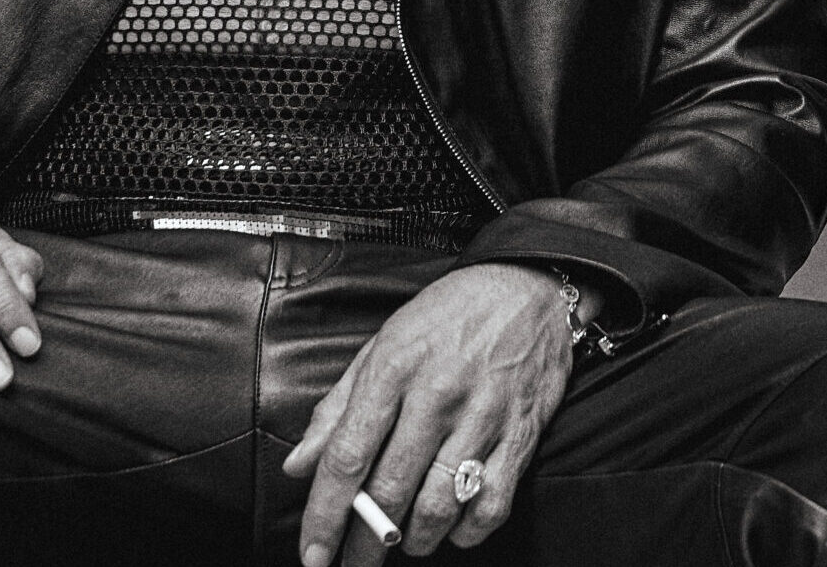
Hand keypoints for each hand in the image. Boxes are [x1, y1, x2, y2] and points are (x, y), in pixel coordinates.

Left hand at [282, 264, 575, 562]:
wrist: (527, 288)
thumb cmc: (448, 314)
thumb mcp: (383, 343)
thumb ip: (338, 407)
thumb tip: (299, 464)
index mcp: (393, 368)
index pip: (348, 455)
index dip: (324, 514)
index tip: (312, 553)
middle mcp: (436, 395)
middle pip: (389, 491)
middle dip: (364, 543)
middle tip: (352, 564)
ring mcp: (482, 417)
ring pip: (438, 507)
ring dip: (412, 540)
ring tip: (401, 542)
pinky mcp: (520, 434)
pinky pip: (490, 505)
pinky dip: (467, 532)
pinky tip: (451, 528)